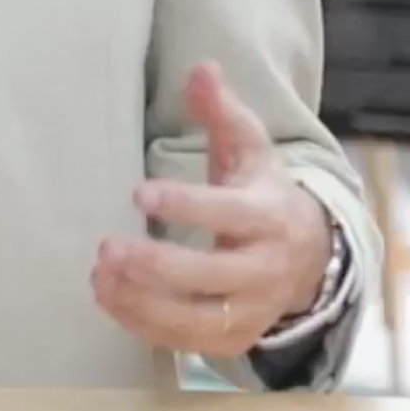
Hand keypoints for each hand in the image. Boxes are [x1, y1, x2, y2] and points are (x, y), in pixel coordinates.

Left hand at [91, 62, 332, 359]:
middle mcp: (265, 270)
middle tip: (106, 247)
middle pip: (209, 275)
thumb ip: (222, 112)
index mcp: (270, 216)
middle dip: (155, 265)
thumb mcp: (251, 149)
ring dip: (142, 303)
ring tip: (100, 276)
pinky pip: (185, 342)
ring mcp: (251, 311)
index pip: (228, 214)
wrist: (310, 258)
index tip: (140, 192)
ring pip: (196, 319)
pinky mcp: (233, 340)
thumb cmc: (264, 194)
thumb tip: (200, 68)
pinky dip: (144, 325)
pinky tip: (110, 298)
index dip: (186, 206)